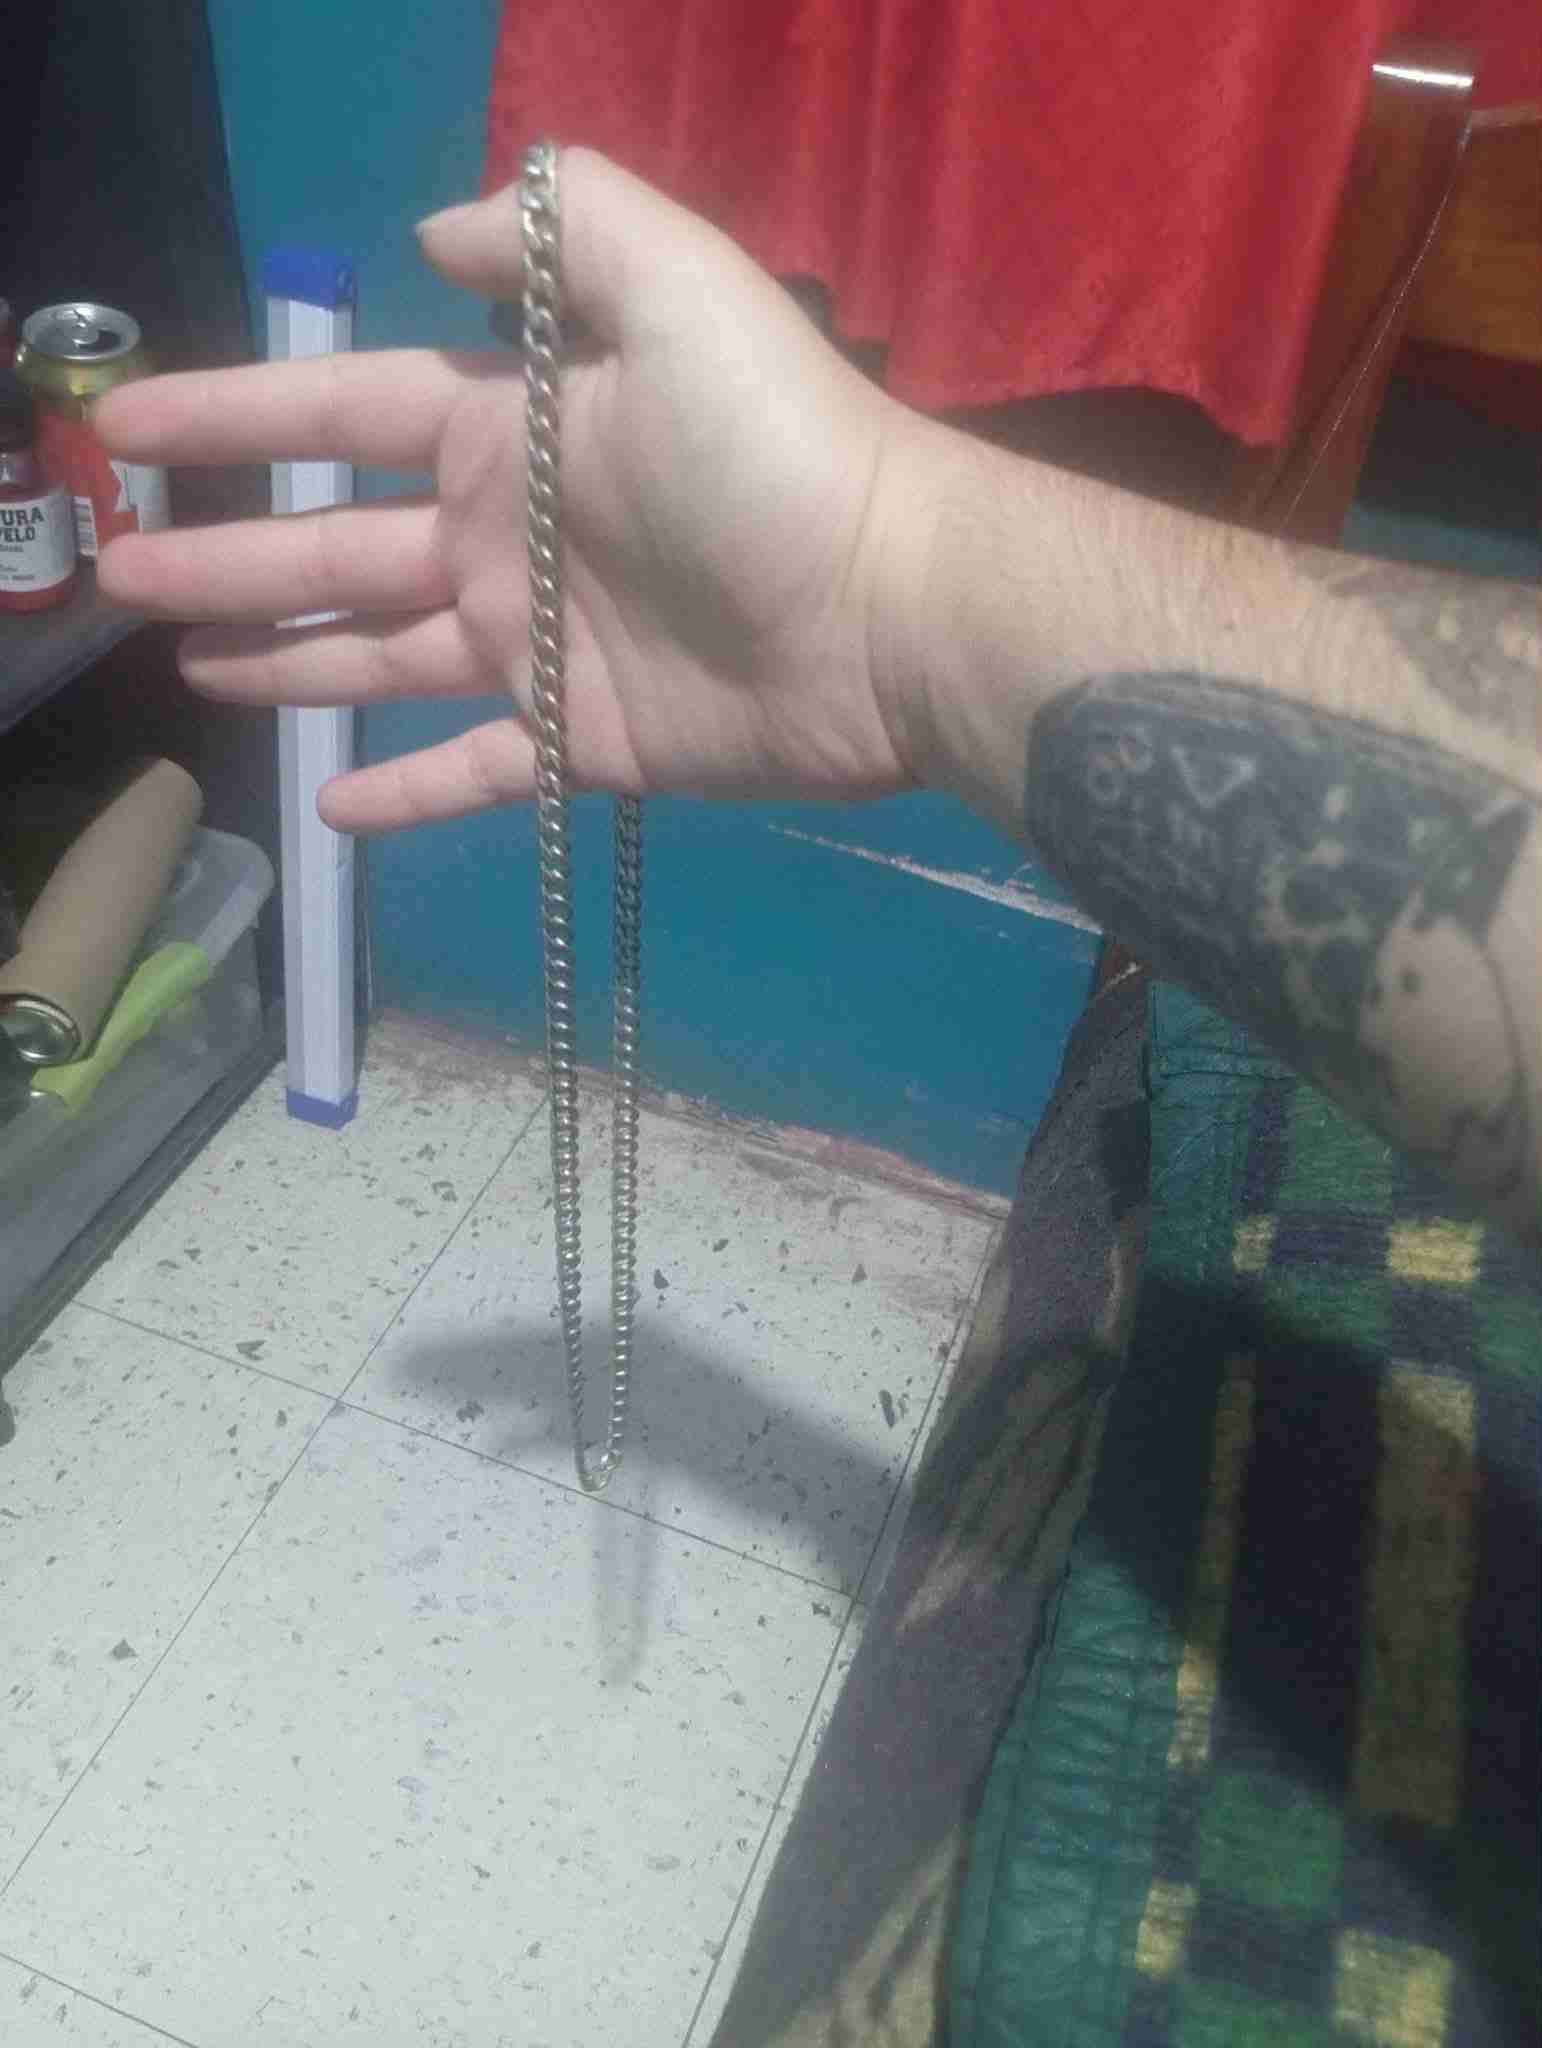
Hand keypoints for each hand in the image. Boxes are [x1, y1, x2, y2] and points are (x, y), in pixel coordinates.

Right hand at [95, 149, 924, 832]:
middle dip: (226, 555)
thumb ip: (558, 234)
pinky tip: (329, 808)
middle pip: (336, 547)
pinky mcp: (585, 745)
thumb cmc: (778, 451)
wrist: (893, 613)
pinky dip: (407, 791)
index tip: (132, 423)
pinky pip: (475, 773)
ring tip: (187, 670)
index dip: (235, 414)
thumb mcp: (677, 287)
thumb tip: (431, 239)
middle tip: (117, 573)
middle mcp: (509, 539)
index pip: (343, 417)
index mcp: (512, 430)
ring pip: (382, 658)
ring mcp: (542, 649)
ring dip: (285, 663)